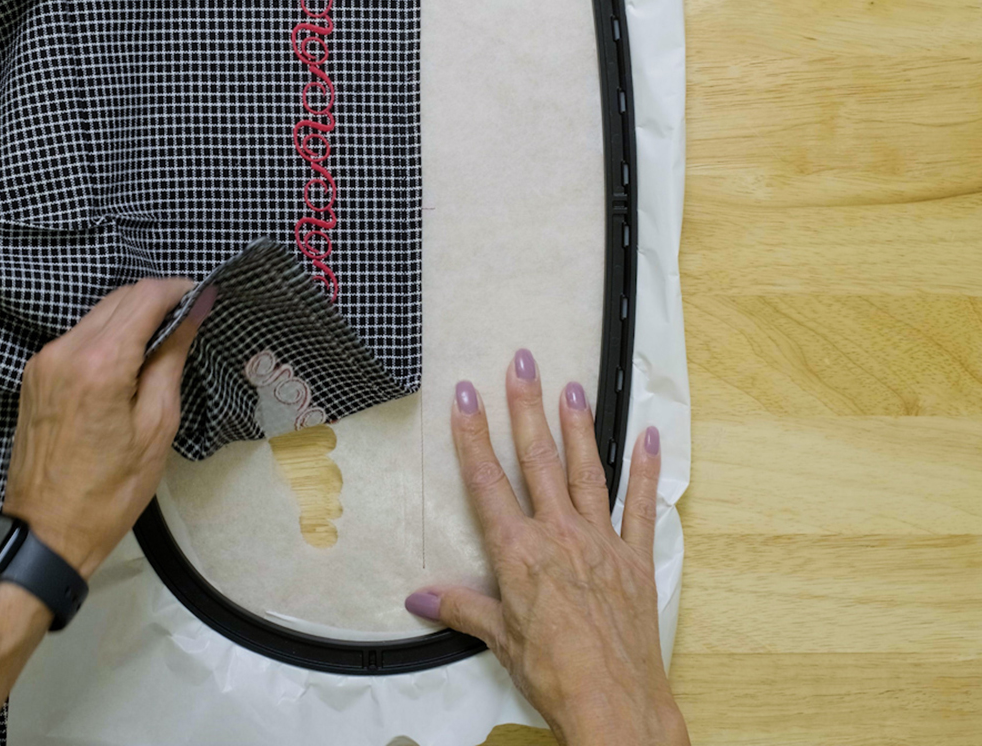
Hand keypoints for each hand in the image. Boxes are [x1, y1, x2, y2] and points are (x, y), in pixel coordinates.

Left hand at [2, 277, 217, 579]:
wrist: (45, 534)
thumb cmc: (111, 491)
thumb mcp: (157, 426)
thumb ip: (172, 358)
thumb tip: (194, 311)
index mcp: (99, 364)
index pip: (146, 297)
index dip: (180, 290)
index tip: (204, 298)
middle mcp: (65, 350)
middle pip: (121, 298)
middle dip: (158, 300)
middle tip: (189, 321)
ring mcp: (44, 361)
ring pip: (99, 314)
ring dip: (133, 316)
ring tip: (163, 343)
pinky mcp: (35, 374)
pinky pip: (79, 336)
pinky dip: (109, 336)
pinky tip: (129, 361)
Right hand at [405, 350, 687, 745]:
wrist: (615, 707)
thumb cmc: (554, 676)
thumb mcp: (499, 641)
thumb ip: (462, 609)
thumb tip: (419, 600)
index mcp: (519, 552)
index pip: (487, 481)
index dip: (472, 434)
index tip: (465, 395)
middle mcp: (559, 535)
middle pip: (538, 459)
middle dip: (526, 406)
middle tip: (523, 362)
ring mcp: (601, 542)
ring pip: (587, 471)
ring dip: (577, 426)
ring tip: (570, 386)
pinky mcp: (635, 559)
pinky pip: (642, 507)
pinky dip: (646, 471)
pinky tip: (649, 437)